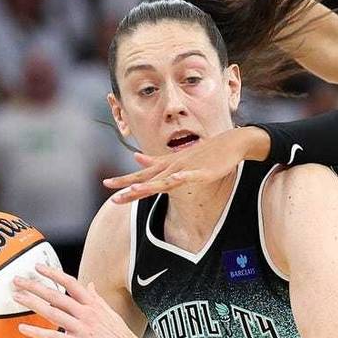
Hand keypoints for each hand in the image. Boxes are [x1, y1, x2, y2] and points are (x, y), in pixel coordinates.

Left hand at [12, 264, 146, 337]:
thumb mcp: (111, 314)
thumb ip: (97, 299)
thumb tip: (91, 285)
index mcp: (95, 304)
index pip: (71, 283)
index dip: (53, 273)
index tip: (37, 267)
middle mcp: (87, 313)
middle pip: (57, 295)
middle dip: (35, 286)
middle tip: (17, 279)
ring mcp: (82, 328)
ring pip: (52, 312)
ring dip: (32, 303)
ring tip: (16, 297)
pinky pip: (53, 336)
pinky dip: (37, 331)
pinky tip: (22, 328)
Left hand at [104, 127, 268, 202]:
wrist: (230, 143)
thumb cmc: (205, 152)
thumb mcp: (178, 157)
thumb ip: (157, 161)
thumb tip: (136, 158)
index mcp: (167, 165)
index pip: (142, 175)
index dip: (125, 180)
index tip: (106, 185)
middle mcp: (173, 166)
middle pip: (149, 179)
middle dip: (130, 186)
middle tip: (112, 194)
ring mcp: (187, 168)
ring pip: (166, 179)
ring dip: (151, 184)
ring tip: (135, 190)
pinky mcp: (203, 172)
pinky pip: (191, 176)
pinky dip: (183, 177)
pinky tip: (176, 179)